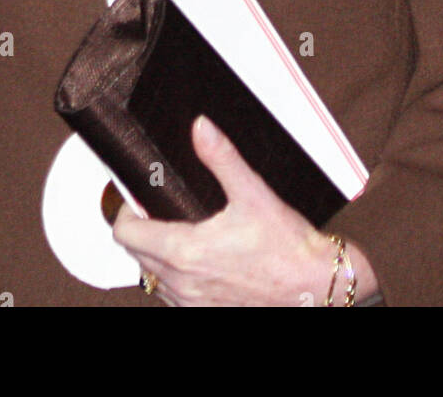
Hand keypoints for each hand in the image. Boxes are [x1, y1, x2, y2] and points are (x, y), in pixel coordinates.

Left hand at [112, 116, 375, 305]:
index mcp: (185, 253)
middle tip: (158, 209)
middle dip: (141, 231)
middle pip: (135, 256)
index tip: (137, 198)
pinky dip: (173, 278)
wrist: (316, 287)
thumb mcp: (254, 193)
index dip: (126, 212)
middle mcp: (183, 284)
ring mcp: (193, 304)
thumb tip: (201, 128)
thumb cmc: (288, 247)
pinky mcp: (207, 314)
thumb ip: (222, 158)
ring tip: (176, 232)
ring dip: (155, 257)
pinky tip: (194, 260)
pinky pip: (172, 297)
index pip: (126, 235)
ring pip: (151, 279)